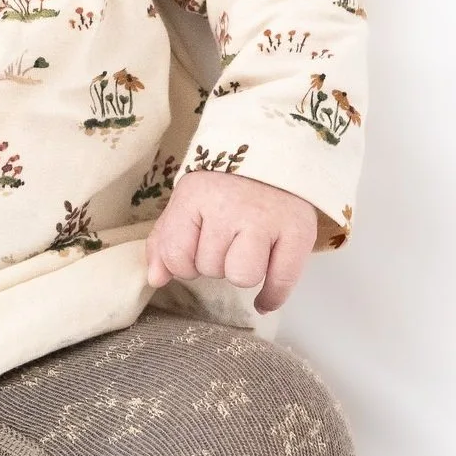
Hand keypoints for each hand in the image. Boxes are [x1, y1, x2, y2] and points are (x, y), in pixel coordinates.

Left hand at [144, 170, 316, 314]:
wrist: (276, 156)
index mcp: (196, 195)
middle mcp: (230, 206)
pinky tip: (264, 299)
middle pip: (211, 268)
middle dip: (216, 262)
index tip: (196, 249)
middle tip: (229, 240)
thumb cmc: (225, 186)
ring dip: (242, 273)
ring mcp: (266, 219)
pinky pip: (280, 282)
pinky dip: (271, 297)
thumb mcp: (187, 202)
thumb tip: (156, 279)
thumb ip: (165, 240)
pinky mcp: (299, 231)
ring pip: (242, 277)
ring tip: (247, 253)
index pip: (177, 256)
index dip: (183, 263)